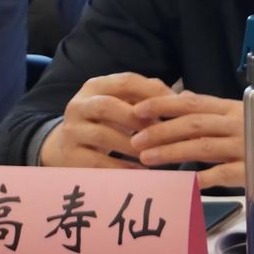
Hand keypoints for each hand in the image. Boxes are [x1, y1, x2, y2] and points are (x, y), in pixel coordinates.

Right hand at [39, 73, 175, 167]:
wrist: (69, 146)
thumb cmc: (108, 122)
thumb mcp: (123, 104)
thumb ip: (149, 96)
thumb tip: (184, 98)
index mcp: (95, 86)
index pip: (126, 81)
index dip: (153, 93)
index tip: (177, 106)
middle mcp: (78, 105)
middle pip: (109, 106)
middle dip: (139, 119)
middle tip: (163, 133)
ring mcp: (71, 131)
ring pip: (103, 135)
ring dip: (132, 146)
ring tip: (154, 154)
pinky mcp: (70, 156)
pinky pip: (98, 162)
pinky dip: (122, 168)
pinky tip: (141, 171)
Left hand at [130, 91, 244, 189]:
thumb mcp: (240, 116)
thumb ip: (211, 108)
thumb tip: (183, 95)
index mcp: (232, 109)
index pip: (193, 103)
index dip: (164, 105)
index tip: (138, 110)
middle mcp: (238, 124)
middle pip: (193, 124)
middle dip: (161, 131)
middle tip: (136, 141)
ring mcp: (245, 146)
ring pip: (202, 147)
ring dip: (171, 152)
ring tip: (146, 158)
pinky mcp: (250, 170)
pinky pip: (220, 174)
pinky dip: (199, 178)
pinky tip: (180, 182)